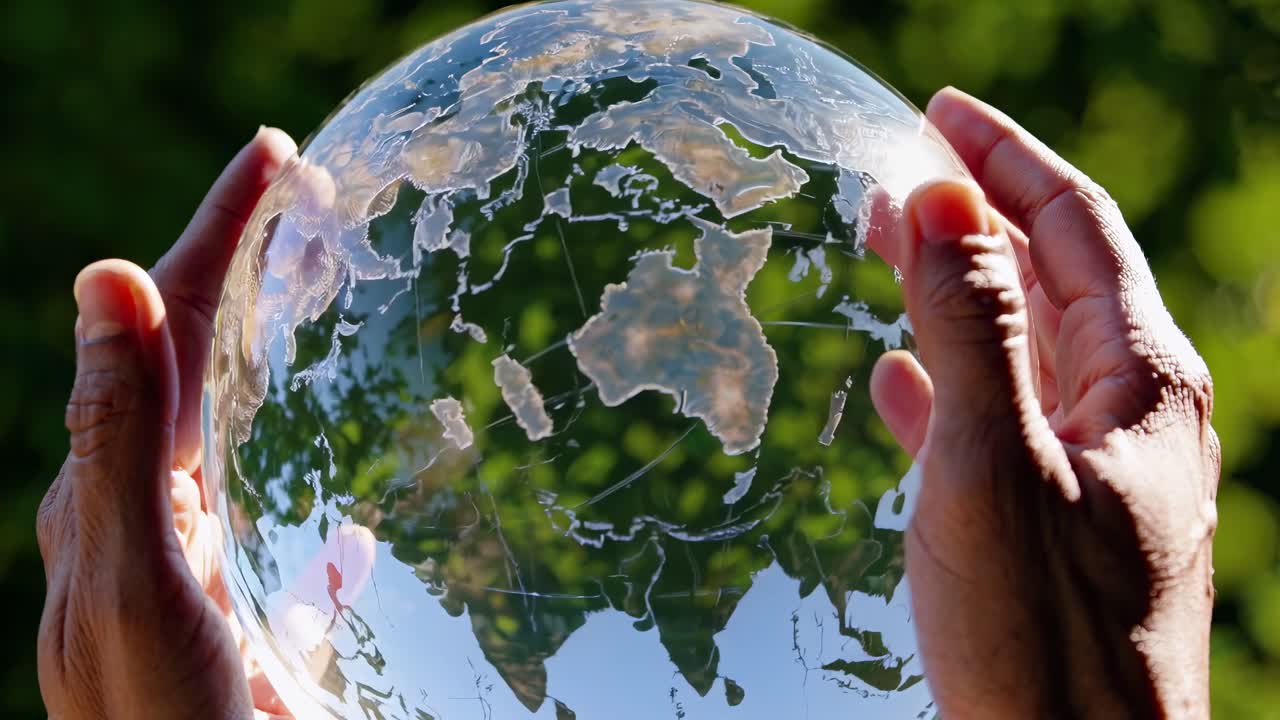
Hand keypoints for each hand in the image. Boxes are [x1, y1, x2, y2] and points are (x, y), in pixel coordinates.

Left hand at [37, 127, 298, 718]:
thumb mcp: (131, 584)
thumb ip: (116, 442)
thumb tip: (105, 279)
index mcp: (116, 501)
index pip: (162, 332)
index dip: (211, 235)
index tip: (274, 157)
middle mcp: (148, 530)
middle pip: (194, 373)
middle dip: (241, 281)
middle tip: (301, 207)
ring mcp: (199, 585)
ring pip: (234, 449)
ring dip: (273, 374)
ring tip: (320, 321)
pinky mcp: (245, 644)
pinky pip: (279, 558)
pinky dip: (316, 520)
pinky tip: (357, 526)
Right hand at [868, 88, 1218, 716]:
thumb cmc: (1041, 630)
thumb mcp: (994, 461)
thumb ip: (968, 325)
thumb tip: (936, 197)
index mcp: (1142, 383)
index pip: (1075, 228)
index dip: (1007, 160)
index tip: (940, 112)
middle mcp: (1129, 414)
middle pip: (1049, 278)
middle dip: (973, 217)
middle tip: (895, 171)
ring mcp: (1091, 469)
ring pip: (1017, 346)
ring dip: (950, 291)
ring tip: (882, 244)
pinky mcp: (1047, 521)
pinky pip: (995, 420)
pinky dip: (943, 383)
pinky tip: (893, 380)